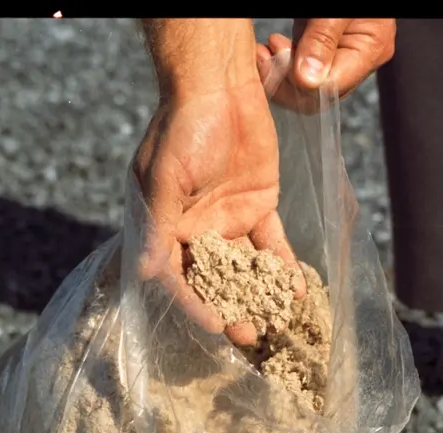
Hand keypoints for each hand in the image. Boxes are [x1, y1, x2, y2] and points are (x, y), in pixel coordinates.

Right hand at [135, 19, 304, 344]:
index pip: (178, 276)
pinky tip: (299, 290)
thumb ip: (158, 227)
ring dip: (260, 296)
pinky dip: (285, 268)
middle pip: (215, 281)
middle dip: (231, 309)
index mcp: (167, 227)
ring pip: (246, 270)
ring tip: (276, 322)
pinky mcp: (259, 208)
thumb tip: (143, 274)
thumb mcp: (165, 179)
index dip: (194, 303)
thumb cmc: (183, 127)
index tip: (214, 325)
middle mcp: (198, 231)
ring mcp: (229, 221)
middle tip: (249, 336)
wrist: (220, 86)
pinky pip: (273, 246)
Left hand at [255, 19, 395, 109]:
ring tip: (265, 50)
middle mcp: (357, 57)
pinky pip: (301, 66)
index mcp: (371, 49)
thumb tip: (307, 80)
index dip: (299, 85)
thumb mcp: (338, 7)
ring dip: (280, 72)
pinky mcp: (322, 44)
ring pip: (305, 83)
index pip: (331, 89)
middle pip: (318, 93)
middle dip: (286, 81)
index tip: (274, 62)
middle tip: (263, 58)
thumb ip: (323, 38)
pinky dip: (282, 61)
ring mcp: (340, 53)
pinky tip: (271, 47)